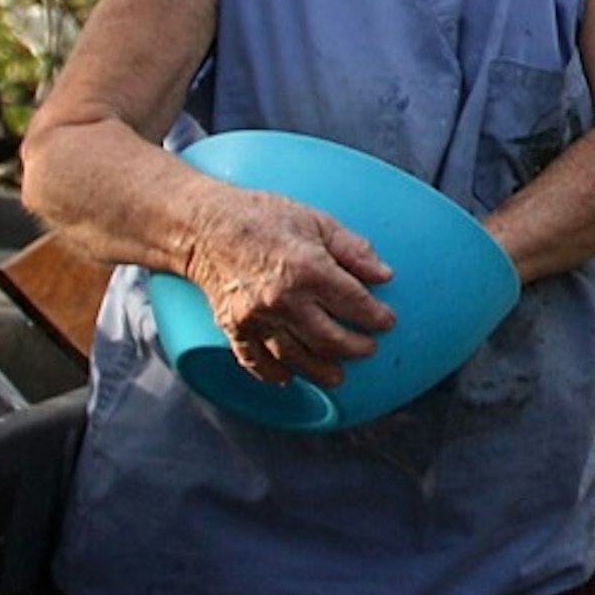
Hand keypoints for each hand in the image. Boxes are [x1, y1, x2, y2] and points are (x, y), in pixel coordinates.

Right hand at [185, 184, 396, 387]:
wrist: (206, 226)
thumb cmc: (265, 217)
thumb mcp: (318, 221)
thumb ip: (354, 250)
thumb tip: (384, 275)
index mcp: (309, 269)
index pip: (354, 303)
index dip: (375, 316)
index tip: (387, 322)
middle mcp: (283, 300)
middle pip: (329, 339)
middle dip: (355, 348)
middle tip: (368, 349)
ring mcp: (256, 318)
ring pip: (296, 357)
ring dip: (321, 371)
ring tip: (337, 375)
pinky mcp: (234, 328)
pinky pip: (256, 361)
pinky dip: (273, 373)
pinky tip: (289, 377)